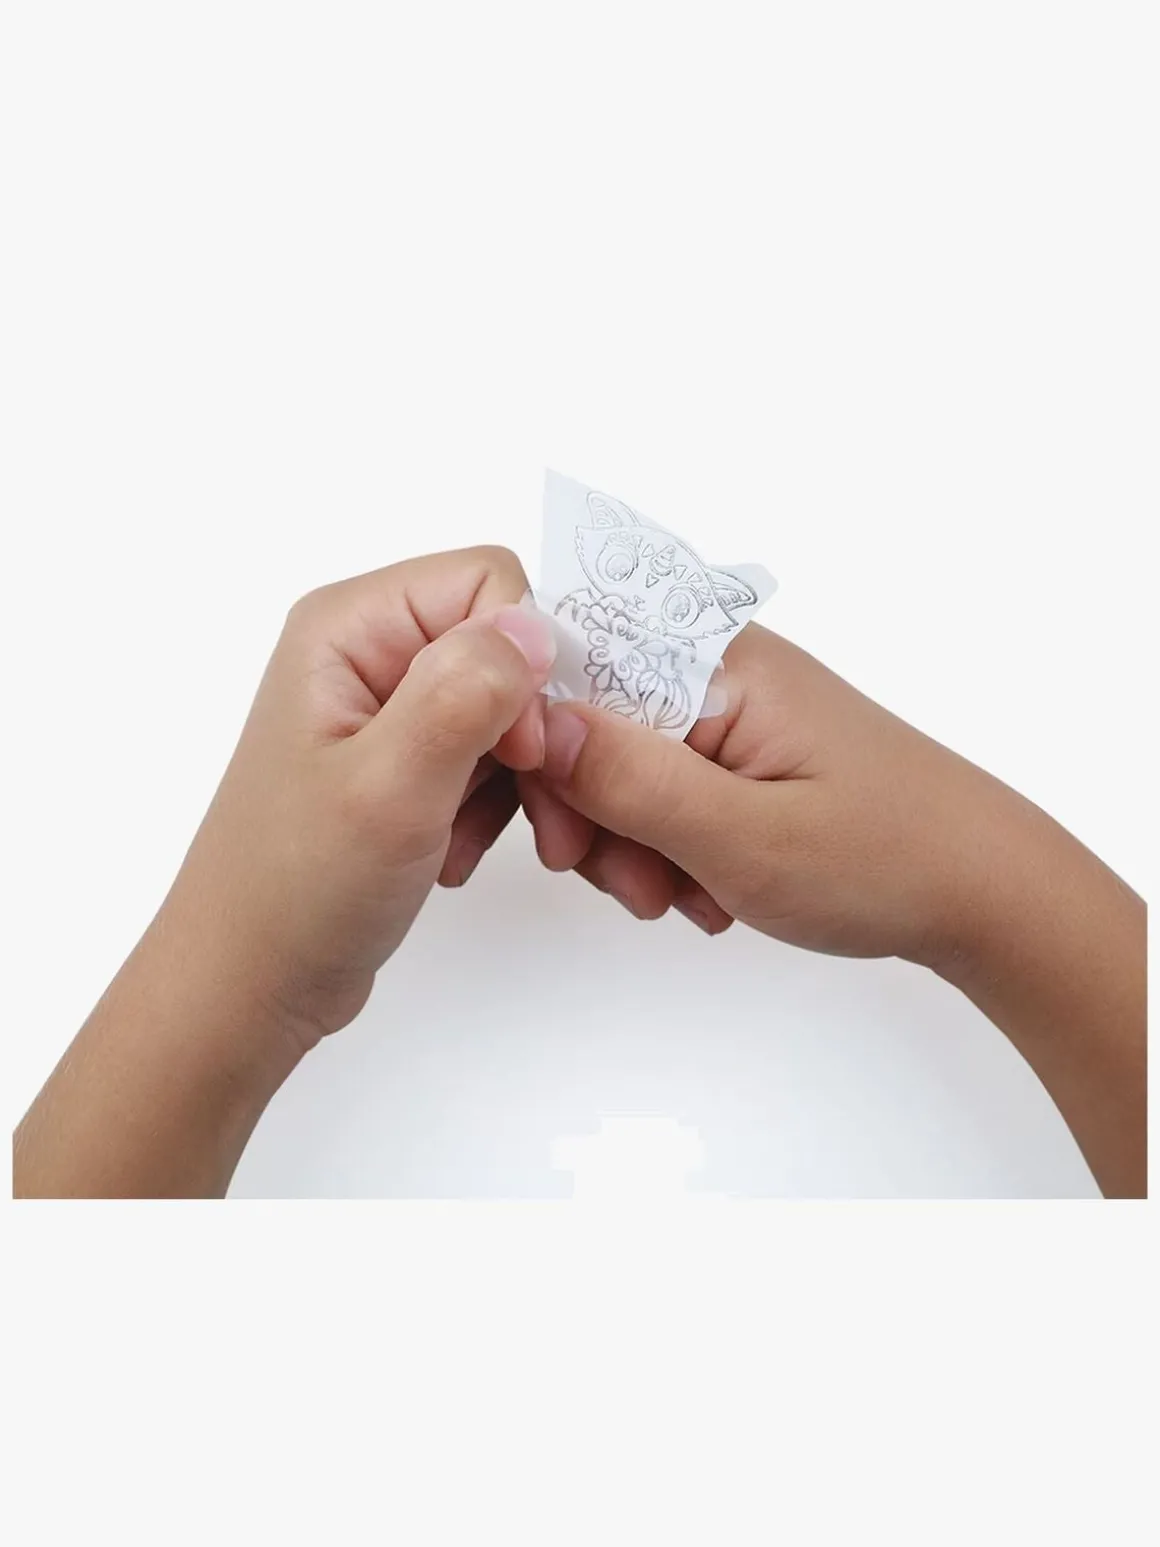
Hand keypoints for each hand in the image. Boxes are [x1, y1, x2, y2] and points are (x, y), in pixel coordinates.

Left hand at [15, 545, 557, 1196]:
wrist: (248, 985)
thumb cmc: (292, 893)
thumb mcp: (388, 789)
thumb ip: (462, 696)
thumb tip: (535, 628)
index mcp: (349, 628)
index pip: (491, 584)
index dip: (529, 662)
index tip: (526, 750)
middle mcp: (367, 651)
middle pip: (507, 648)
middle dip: (535, 734)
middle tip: (544, 817)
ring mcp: (385, 707)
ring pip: (510, 708)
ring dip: (520, 782)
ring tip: (468, 847)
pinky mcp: (403, 759)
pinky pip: (490, 757)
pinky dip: (497, 809)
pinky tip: (456, 855)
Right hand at [520, 621, 996, 965]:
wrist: (985, 891)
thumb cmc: (887, 856)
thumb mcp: (744, 834)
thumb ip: (634, 779)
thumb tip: (537, 723)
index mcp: (722, 663)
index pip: (577, 667)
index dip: (545, 750)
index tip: (561, 836)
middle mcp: (722, 671)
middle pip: (594, 720)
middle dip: (595, 814)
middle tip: (636, 889)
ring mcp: (735, 712)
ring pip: (624, 765)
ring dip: (634, 843)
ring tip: (685, 899)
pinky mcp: (746, 751)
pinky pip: (668, 788)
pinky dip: (670, 847)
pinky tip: (706, 892)